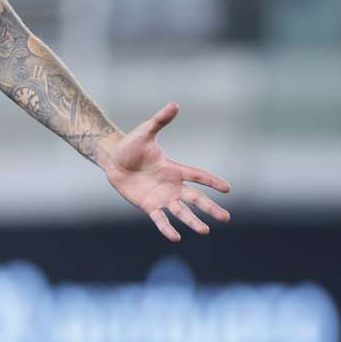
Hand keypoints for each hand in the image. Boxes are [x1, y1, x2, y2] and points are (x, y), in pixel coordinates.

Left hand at [104, 102, 230, 241]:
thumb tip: (174, 104)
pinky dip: (167, 228)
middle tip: (226, 218)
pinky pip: (160, 219)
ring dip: (192, 221)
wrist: (112, 159)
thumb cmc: (131, 145)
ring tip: (205, 230)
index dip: (212, 181)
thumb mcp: (145, 132)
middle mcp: (171, 185)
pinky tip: (176, 237)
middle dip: (210, 208)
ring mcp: (161, 197)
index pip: (197, 176)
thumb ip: (160, 120)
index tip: (227, 189)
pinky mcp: (148, 205)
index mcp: (174, 169)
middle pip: (195, 198)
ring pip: (181, 211)